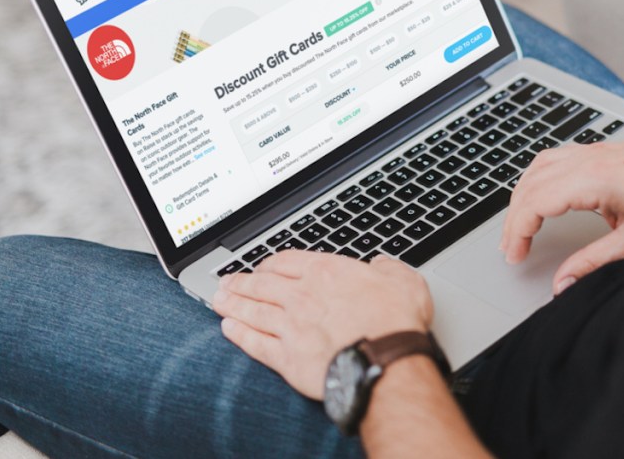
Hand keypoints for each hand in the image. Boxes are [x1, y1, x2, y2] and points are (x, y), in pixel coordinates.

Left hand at [213, 251, 432, 399]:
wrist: (385, 361)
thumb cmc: (396, 322)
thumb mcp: (403, 280)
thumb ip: (387, 269)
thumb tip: (382, 265)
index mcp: (326, 272)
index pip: (286, 261)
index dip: (269, 263)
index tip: (261, 267)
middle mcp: (302, 296)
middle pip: (261, 284)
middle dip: (241, 282)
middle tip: (226, 281)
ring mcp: (290, 327)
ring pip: (253, 311)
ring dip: (233, 304)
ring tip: (219, 300)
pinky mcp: (287, 358)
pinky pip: (255, 344)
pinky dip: (240, 335)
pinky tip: (229, 329)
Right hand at [501, 133, 623, 294]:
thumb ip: (595, 262)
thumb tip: (564, 282)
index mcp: (596, 179)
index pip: (536, 201)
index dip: (518, 230)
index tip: (515, 254)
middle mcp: (592, 159)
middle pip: (531, 182)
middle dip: (515, 217)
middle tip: (512, 248)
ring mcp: (599, 151)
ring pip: (541, 165)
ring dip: (525, 194)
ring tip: (521, 224)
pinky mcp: (608, 151)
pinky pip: (559, 158)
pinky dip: (543, 178)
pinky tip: (547, 196)